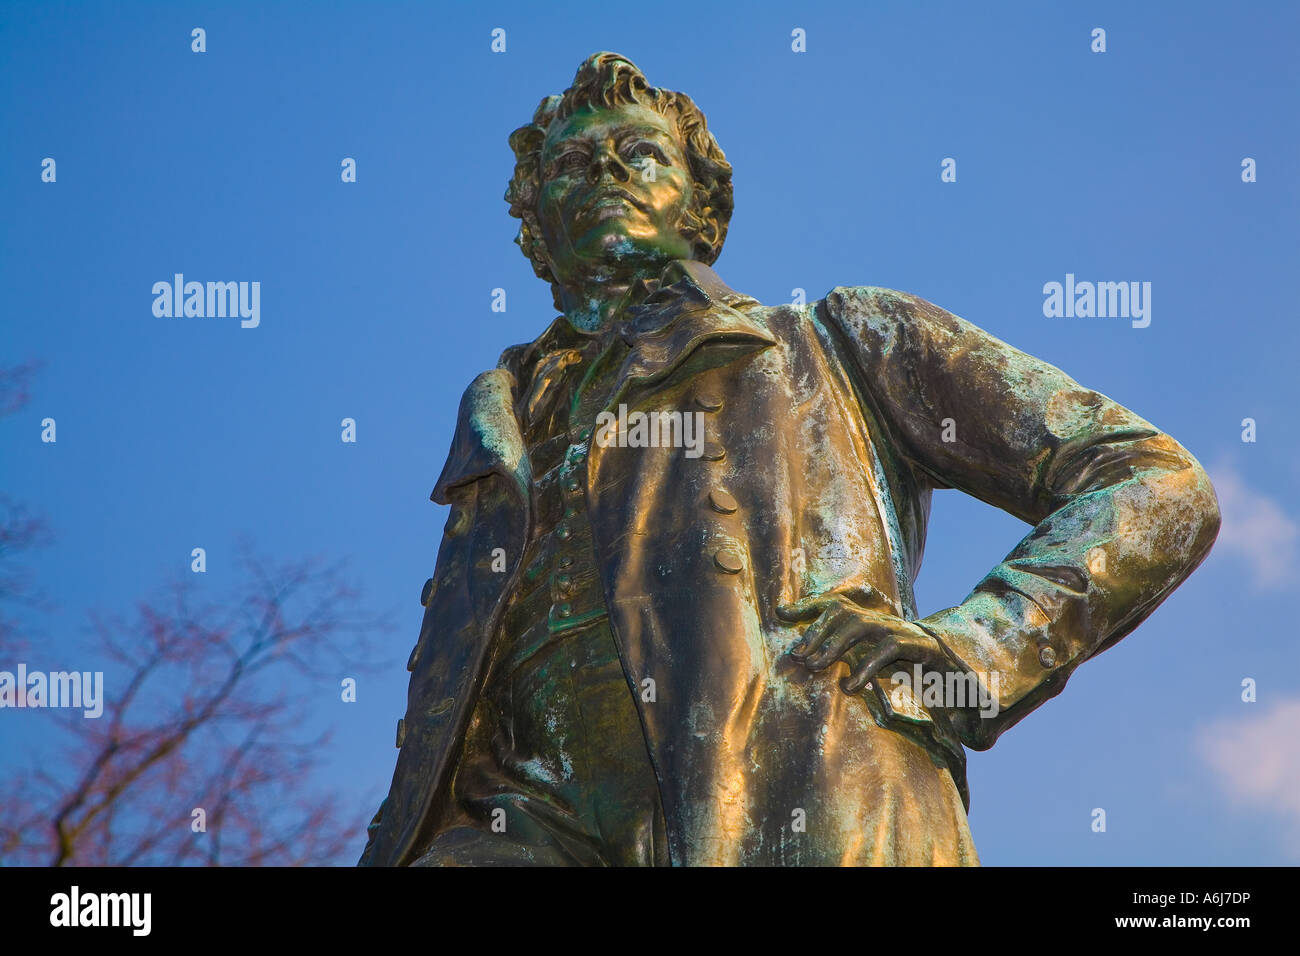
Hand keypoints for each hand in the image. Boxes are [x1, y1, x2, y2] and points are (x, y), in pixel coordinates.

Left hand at [776, 593, 952, 695]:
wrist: (961, 681)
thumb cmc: (913, 674)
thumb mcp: (875, 665)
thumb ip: (848, 659)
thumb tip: (810, 662)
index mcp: (873, 622)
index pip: (837, 604)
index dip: (810, 606)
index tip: (781, 613)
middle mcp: (885, 621)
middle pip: (845, 612)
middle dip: (817, 632)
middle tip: (798, 656)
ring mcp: (902, 629)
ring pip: (862, 624)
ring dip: (834, 645)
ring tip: (816, 666)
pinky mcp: (920, 646)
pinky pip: (888, 649)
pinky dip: (865, 667)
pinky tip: (850, 685)